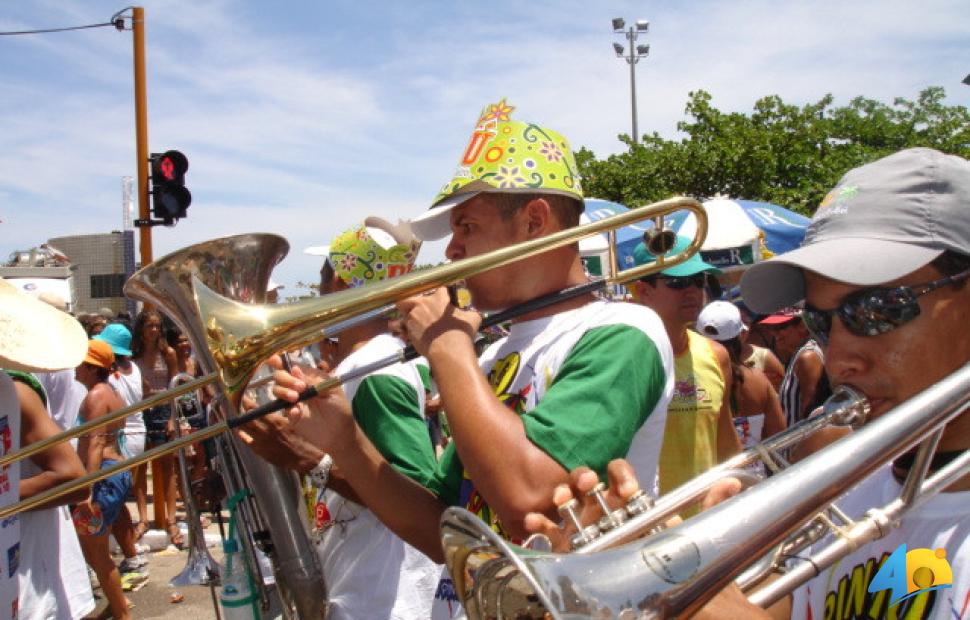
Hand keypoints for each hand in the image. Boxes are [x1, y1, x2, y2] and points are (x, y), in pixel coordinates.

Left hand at [236, 409, 325, 473]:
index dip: (247, 404)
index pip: (255, 410)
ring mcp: (261, 441)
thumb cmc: (298, 439)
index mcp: (274, 422)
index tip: (244, 399)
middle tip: (239, 408)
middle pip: (247, 420)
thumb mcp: (291, 422)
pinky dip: (243, 435)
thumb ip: (278, 416)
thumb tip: (270, 409)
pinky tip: (241, 432)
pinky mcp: (259, 451)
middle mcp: (265, 431)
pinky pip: (247, 441)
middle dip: (241, 413)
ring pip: (244, 430)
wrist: (300, 457)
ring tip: (238, 419)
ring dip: (240, 424)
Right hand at [270, 363, 354, 456]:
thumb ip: (313, 379)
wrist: (340, 432)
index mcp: (307, 377)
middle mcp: (296, 387)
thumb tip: (295, 368)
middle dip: (286, 378)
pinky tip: (298, 412)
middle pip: (279, 376)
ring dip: (283, 391)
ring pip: (276, 390)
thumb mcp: (331, 389)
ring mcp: (292, 401)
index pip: (290, 365)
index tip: (274, 359)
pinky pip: (282, 410)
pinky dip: (289, 409)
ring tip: (296, 398)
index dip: (279, 361)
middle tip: (300, 387)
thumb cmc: (339, 407)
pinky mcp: (291, 416)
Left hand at [396, 288, 480, 358]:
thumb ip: (469, 313)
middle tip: (418, 309)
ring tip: (413, 323)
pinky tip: (409, 334)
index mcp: (439, 299)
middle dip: (411, 302)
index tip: (443, 300)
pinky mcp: (408, 329)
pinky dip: (403, 330)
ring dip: (408, 317)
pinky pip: (401, 327)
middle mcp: (423, 304)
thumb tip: (471, 314)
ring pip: (403, 312)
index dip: (441, 295)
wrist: (449, 350)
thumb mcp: (472, 319)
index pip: (439, 289)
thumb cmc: (461, 333)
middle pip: (410, 297)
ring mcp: (413, 316)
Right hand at [523, 460, 745, 552]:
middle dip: (585, 478)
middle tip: (588, 486)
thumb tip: (735, 482)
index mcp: (631, 503)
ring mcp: (586, 530)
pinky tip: (537, 522)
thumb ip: (711, 506)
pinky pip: (550, 535)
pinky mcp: (569, 551)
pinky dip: (540, 525)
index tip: (626, 490)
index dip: (621, 476)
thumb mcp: (691, 535)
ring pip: (568, 504)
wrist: (668, 604)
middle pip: (589, 485)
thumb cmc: (673, 565)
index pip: (621, 476)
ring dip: (562, 495)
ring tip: (561, 500)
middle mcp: (606, 512)